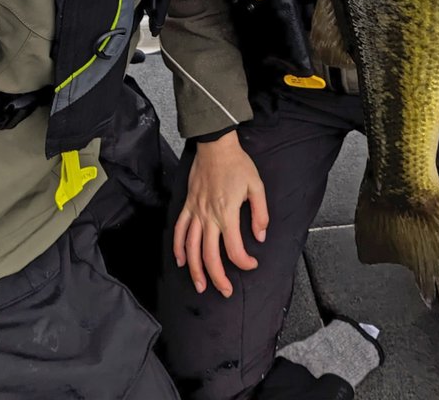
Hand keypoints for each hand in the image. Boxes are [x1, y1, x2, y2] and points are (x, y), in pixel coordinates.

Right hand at [173, 131, 268, 297]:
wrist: (215, 146)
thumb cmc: (238, 164)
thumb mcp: (257, 186)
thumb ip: (260, 214)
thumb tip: (261, 236)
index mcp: (227, 213)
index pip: (234, 249)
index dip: (244, 262)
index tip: (252, 263)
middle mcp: (209, 216)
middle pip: (210, 256)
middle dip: (217, 278)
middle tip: (225, 291)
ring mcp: (195, 212)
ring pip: (191, 248)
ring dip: (195, 270)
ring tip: (200, 286)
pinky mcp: (187, 205)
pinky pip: (179, 230)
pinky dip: (178, 247)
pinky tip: (181, 261)